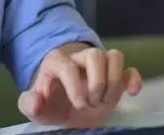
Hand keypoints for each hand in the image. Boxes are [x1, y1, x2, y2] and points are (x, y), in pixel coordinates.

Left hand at [18, 46, 142, 127]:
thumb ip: (29, 104)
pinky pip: (130, 69)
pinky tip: (132, 93)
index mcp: (57, 63)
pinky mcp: (116, 77)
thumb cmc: (51, 104)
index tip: (79, 104)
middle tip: (92, 103)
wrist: (66, 108)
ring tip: (105, 100)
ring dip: (114, 81)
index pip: (68, 66)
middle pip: (95, 55)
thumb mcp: (36, 108)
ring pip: (114, 56)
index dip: (74, 86)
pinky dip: (134, 79)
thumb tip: (36, 100)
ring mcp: (100, 67)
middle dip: (97, 82)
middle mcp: (80, 59)